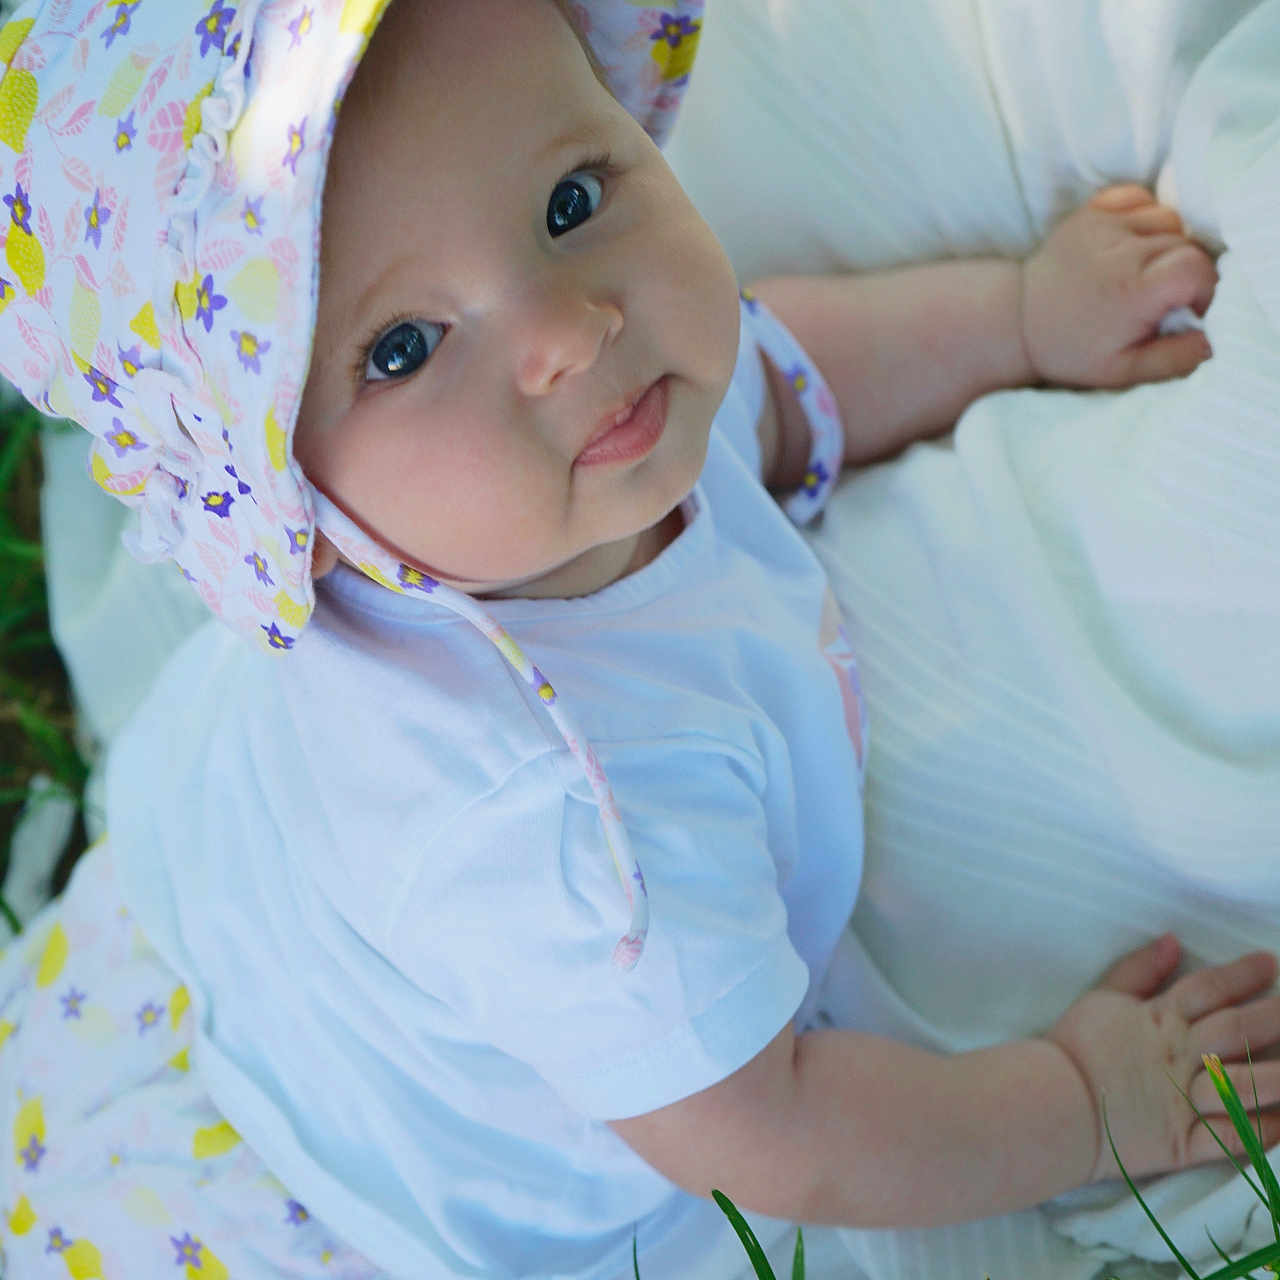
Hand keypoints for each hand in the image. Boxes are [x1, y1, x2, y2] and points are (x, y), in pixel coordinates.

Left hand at [1020, 184, 1217, 388]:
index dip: (1203, 288)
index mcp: (1131, 292)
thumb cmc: (1072, 350)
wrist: (1017, 321)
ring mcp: (1103, 225)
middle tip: (1159, 298)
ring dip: (1168, 244)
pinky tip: (1132, 245)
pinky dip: (1146, 216)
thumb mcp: (1122, 372)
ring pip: (1168, 219)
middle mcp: (1120, 251)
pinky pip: (1140, 198)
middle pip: (1186, 244)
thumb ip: (1174, 359)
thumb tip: (1212, 340)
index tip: (1185, 307)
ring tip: (1144, 273)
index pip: (1196, 268)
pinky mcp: (1090, 211)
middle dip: (1185, 271)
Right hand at [1046, 934, 1279, 1183]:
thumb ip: (1139, 970)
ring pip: (1244, 1084)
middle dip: (1274, 1018)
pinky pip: (1233, 1137)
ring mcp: (1185, 1100)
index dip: (1241, 975)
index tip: (1269, 963)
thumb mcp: (1102, 998)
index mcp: (1159, 1020)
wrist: (1052, 1103)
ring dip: (1279, 1074)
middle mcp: (1180, 1056)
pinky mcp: (1186, 1142)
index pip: (1207, 989)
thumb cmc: (1074, 1047)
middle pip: (1236, 1031)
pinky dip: (1264, 1131)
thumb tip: (1173, 941)